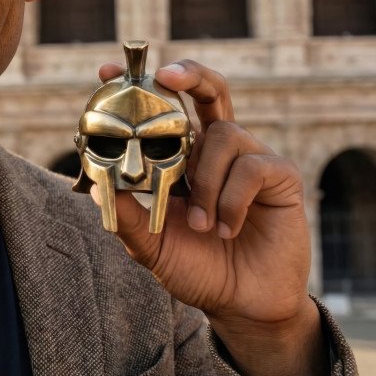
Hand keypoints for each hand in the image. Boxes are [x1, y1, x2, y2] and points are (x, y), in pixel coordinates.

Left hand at [93, 58, 311, 330]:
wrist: (240, 304)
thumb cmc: (195, 267)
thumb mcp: (149, 245)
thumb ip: (126, 217)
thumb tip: (95, 186)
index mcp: (181, 157)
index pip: (162, 110)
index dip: (140, 86)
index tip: (107, 72)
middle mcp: (214, 149)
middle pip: (208, 90)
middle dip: (188, 74)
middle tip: (165, 76)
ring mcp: (249, 158)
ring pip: (223, 135)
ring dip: (206, 182)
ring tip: (200, 224)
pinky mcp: (280, 176)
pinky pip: (252, 167)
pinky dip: (231, 200)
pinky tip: (225, 229)